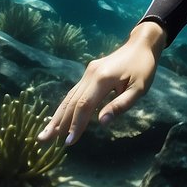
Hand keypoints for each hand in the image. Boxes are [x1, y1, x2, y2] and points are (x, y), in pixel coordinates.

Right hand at [37, 21, 166, 145]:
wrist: (141, 44)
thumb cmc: (144, 68)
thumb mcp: (139, 88)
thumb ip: (120, 105)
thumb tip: (102, 123)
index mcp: (102, 79)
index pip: (84, 105)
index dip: (75, 124)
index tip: (69, 142)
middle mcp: (90, 75)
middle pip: (71, 102)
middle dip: (58, 123)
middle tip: (43, 141)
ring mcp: (88, 73)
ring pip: (69, 97)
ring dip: (57, 116)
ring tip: (45, 133)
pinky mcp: (89, 73)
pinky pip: (74, 92)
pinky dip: (65, 106)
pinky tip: (58, 117)